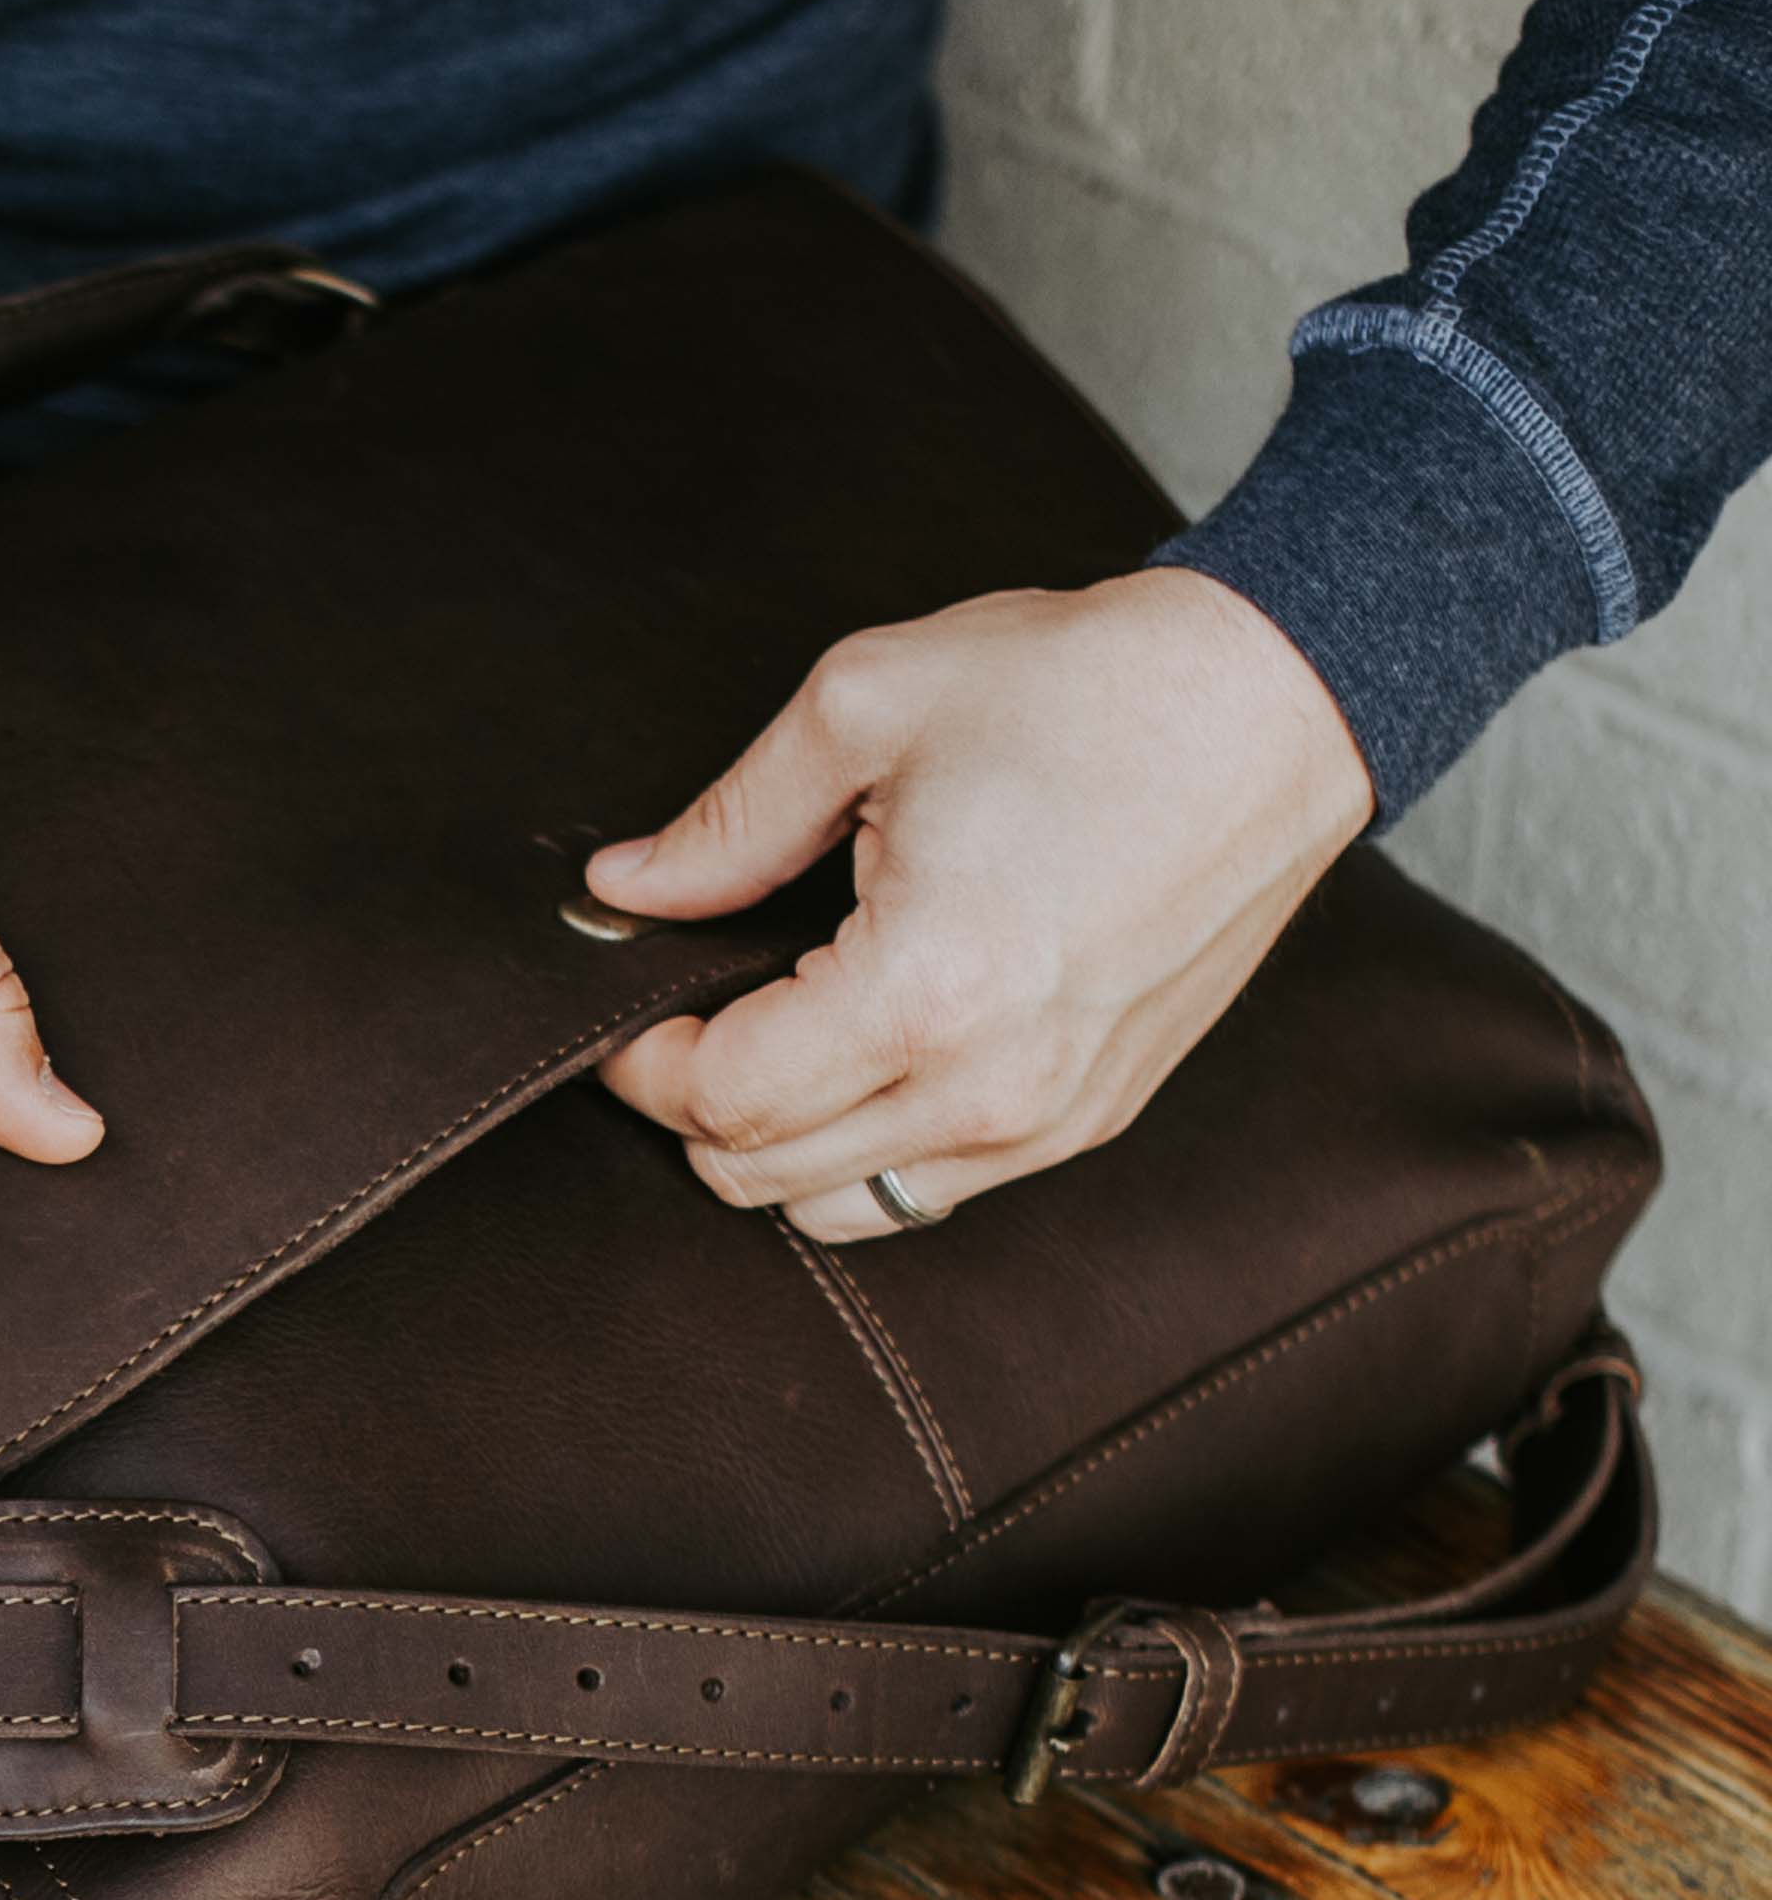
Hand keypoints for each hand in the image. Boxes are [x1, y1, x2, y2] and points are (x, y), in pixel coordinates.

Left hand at [594, 567, 1373, 1238]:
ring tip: (767, 1042)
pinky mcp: (1092, 1118)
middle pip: (762, 1176)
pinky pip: (932, 1192)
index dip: (642, 1065)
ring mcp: (1050, 1118)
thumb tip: (625, 890)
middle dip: (692, 1109)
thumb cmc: (1086, 689)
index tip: (627, 1012)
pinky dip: (862, 1153)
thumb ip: (729, 821)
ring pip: (841, 1210)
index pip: (723, 1099)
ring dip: (773, 1147)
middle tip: (684, 1018)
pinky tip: (854, 1064)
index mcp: (926, 989)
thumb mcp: (866, 708)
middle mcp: (991, 1086)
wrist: (1274, 704)